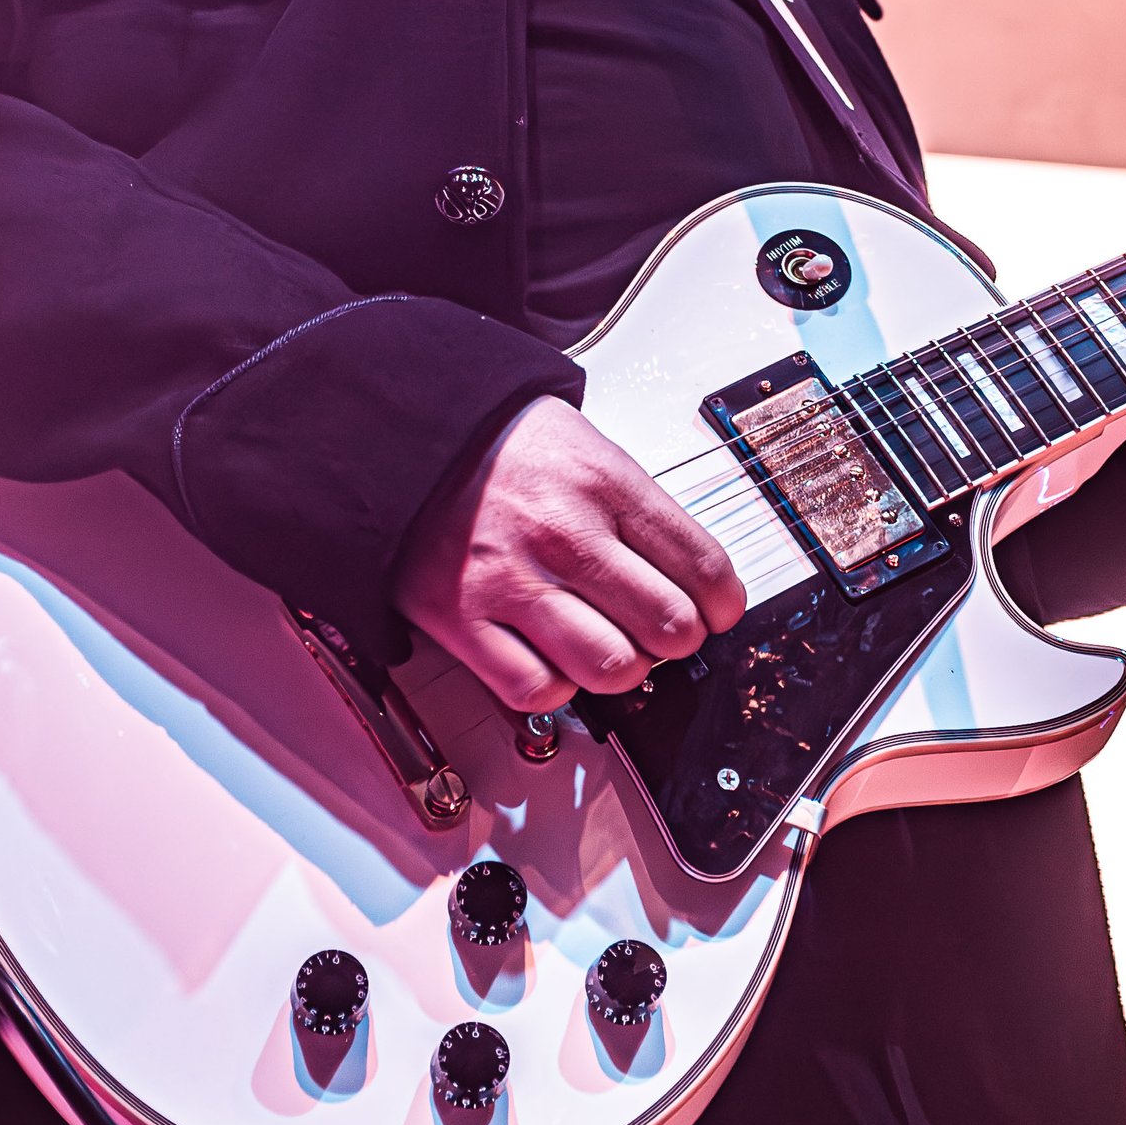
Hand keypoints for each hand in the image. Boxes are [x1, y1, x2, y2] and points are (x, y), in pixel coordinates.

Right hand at [394, 396, 746, 717]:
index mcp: (602, 483)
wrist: (403, 436)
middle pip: (668, 626)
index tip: (717, 611)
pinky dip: (555, 685)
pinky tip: (555, 658)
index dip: (722, 603)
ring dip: (622, 667)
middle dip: (678, 637)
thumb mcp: (585, 447)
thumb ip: (637, 511)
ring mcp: (511, 581)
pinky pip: (536, 688)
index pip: (701, 565)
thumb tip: (692, 579)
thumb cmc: (499, 445)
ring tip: (610, 647)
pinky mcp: (462, 619)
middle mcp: (562, 534)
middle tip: (662, 629)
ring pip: (611, 668)